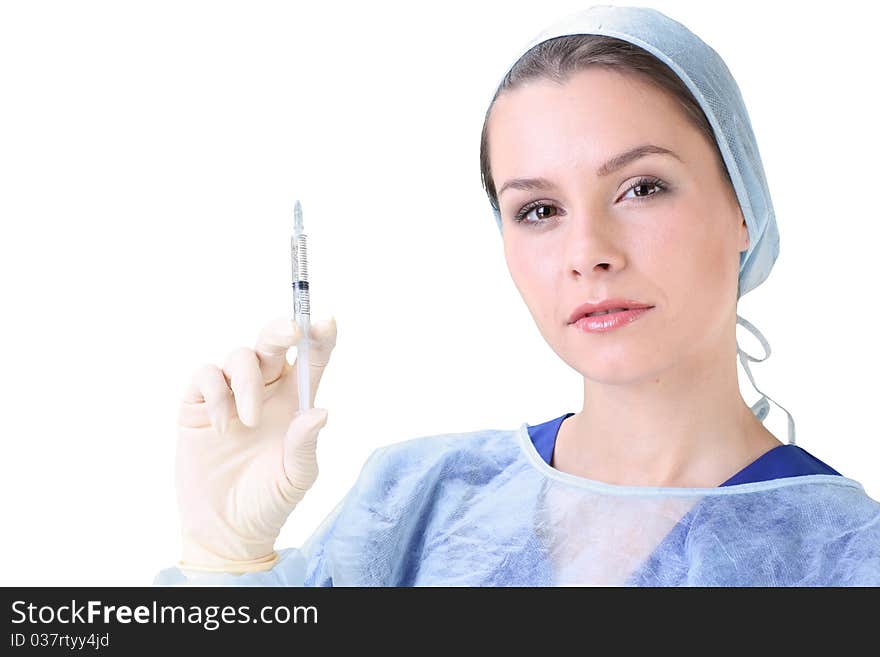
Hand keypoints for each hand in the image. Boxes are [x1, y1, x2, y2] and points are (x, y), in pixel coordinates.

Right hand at [174, 316, 336, 572]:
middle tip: (291, 332)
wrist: (225, 530)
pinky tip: (221, 426)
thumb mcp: (295, 478)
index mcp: (295, 401)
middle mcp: (266, 390)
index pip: (311, 359)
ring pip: (239, 356)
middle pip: (272, 343)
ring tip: (248, 422)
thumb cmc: (268, 501)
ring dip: (247, 381)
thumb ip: (305, 445)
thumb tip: (320, 412)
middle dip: (282, 330)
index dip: (320, 336)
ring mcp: (230, 395)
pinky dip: (215, 393)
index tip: (326, 322)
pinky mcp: (198, 406)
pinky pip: (205, 376)